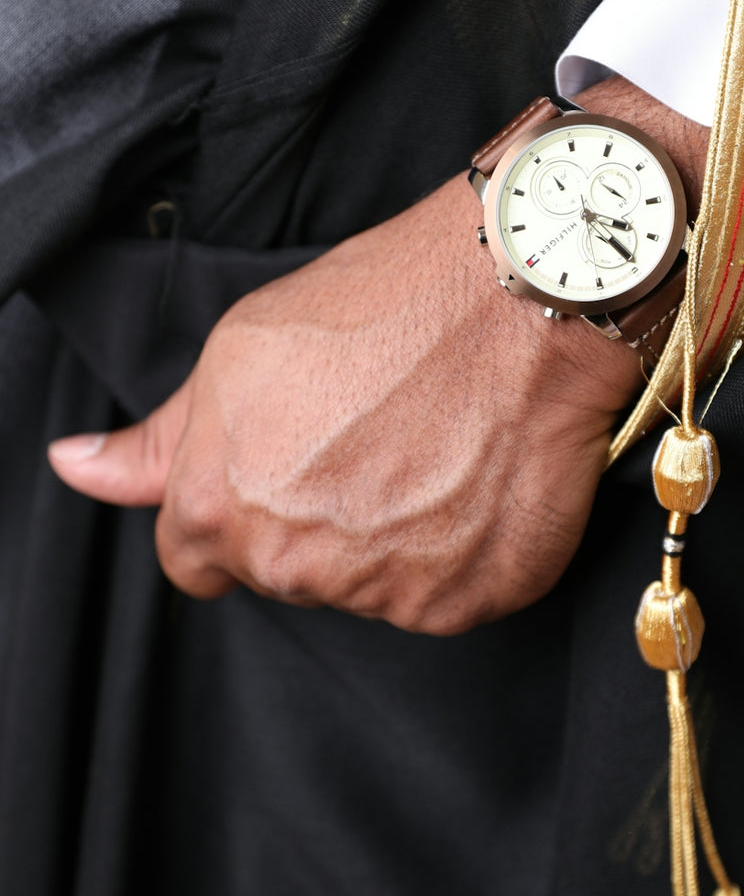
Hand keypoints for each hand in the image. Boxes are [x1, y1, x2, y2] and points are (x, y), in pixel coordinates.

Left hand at [48, 79, 708, 632]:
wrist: (517, 296)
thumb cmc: (381, 304)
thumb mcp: (239, 354)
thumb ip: (160, 440)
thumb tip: (74, 470)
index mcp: (223, 511)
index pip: (196, 560)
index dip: (238, 509)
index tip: (288, 470)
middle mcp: (298, 566)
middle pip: (287, 574)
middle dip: (317, 522)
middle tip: (375, 436)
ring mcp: (389, 591)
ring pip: (371, 587)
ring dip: (395, 538)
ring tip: (435, 445)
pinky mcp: (471, 599)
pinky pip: (450, 593)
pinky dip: (464, 549)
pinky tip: (479, 474)